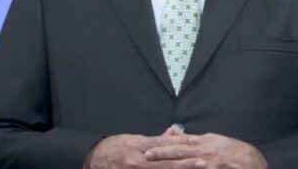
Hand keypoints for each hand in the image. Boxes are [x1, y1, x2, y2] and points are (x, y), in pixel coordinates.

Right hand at [84, 127, 205, 168]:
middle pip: (166, 162)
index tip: (196, 142)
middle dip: (185, 163)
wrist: (94, 160)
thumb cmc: (115, 148)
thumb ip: (154, 139)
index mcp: (139, 145)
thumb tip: (173, 133)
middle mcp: (138, 160)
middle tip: (202, 162)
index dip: (181, 143)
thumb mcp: (133, 139)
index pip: (164, 143)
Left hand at [144, 132, 267, 168]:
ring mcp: (208, 166)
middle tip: (146, 156)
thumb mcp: (212, 140)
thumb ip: (193, 138)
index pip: (179, 144)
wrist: (251, 162)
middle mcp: (204, 154)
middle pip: (180, 154)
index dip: (163, 146)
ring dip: (172, 167)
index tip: (147, 148)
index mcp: (203, 144)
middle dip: (162, 155)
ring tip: (157, 167)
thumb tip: (175, 134)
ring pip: (186, 166)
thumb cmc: (231, 150)